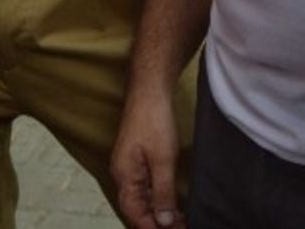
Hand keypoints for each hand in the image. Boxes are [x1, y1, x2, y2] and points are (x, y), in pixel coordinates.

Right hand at [112, 88, 182, 228]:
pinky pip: (144, 187)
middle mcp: (123, 173)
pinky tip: (171, 202)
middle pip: (136, 209)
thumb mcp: (163, 161)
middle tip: (181, 227)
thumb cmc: (153, 121)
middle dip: (156, 223)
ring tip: (181, 220)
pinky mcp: (138, 158)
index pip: (134, 214)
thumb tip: (164, 221)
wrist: (150, 90)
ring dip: (158, 212)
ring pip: (141, 198)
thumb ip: (162, 193)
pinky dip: (157, 198)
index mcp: (124, 176)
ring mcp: (130, 165)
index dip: (152, 228)